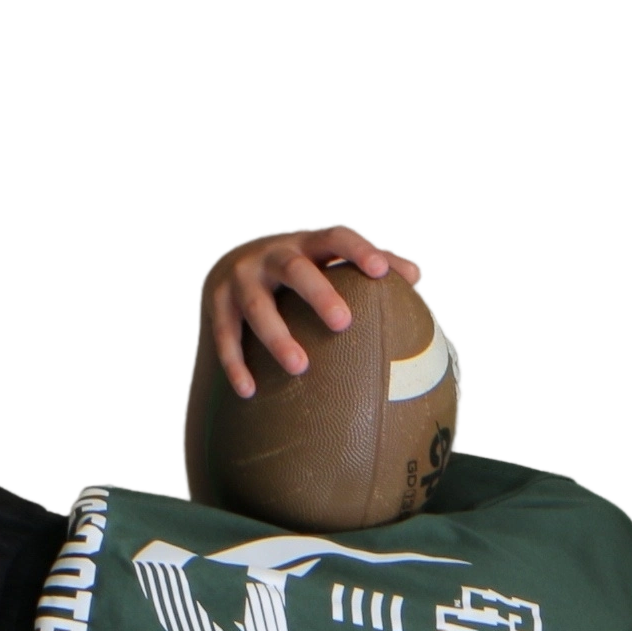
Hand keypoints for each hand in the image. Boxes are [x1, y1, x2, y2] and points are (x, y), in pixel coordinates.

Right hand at [207, 220, 425, 399]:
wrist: (235, 263)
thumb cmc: (303, 267)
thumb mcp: (329, 258)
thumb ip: (372, 263)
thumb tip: (414, 278)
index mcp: (306, 244)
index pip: (336, 238)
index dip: (359, 252)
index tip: (381, 274)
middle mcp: (271, 255)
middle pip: (295, 271)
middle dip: (318, 294)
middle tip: (343, 323)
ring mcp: (241, 278)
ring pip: (257, 306)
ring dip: (277, 336)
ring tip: (301, 367)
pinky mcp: (217, 302)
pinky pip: (224, 334)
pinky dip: (235, 363)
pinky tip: (248, 391)